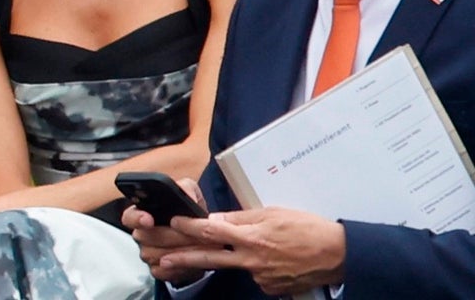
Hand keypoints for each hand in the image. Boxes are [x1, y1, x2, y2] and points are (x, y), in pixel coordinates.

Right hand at [123, 178, 211, 285]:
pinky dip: (179, 267)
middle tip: (192, 234)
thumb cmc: (190, 214)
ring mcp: (148, 253)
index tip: (148, 219)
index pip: (129, 216)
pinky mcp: (158, 270)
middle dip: (172, 236)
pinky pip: (163, 272)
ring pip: (155, 256)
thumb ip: (186, 189)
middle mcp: (141, 234)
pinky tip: (192, 260)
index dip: (137, 218)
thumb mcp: (190, 193)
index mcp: (142, 213)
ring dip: (179, 252)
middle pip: (145, 238)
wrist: (202, 238)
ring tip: (199, 246)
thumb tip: (186, 196)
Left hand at [160, 207, 345, 295]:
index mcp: (252, 237)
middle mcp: (252, 260)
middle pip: (211, 258)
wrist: (338, 255)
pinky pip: (255, 275)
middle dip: (184, 259)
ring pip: (236, 266)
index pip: (212, 231)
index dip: (190, 227)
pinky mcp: (270, 288)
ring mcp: (261, 278)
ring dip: (228, 260)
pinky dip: (256, 266)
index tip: (174, 223)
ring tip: (233, 253)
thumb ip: (242, 218)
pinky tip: (273, 258)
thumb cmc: (307, 228)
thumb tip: (216, 220)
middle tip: (163, 260)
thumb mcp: (272, 213)